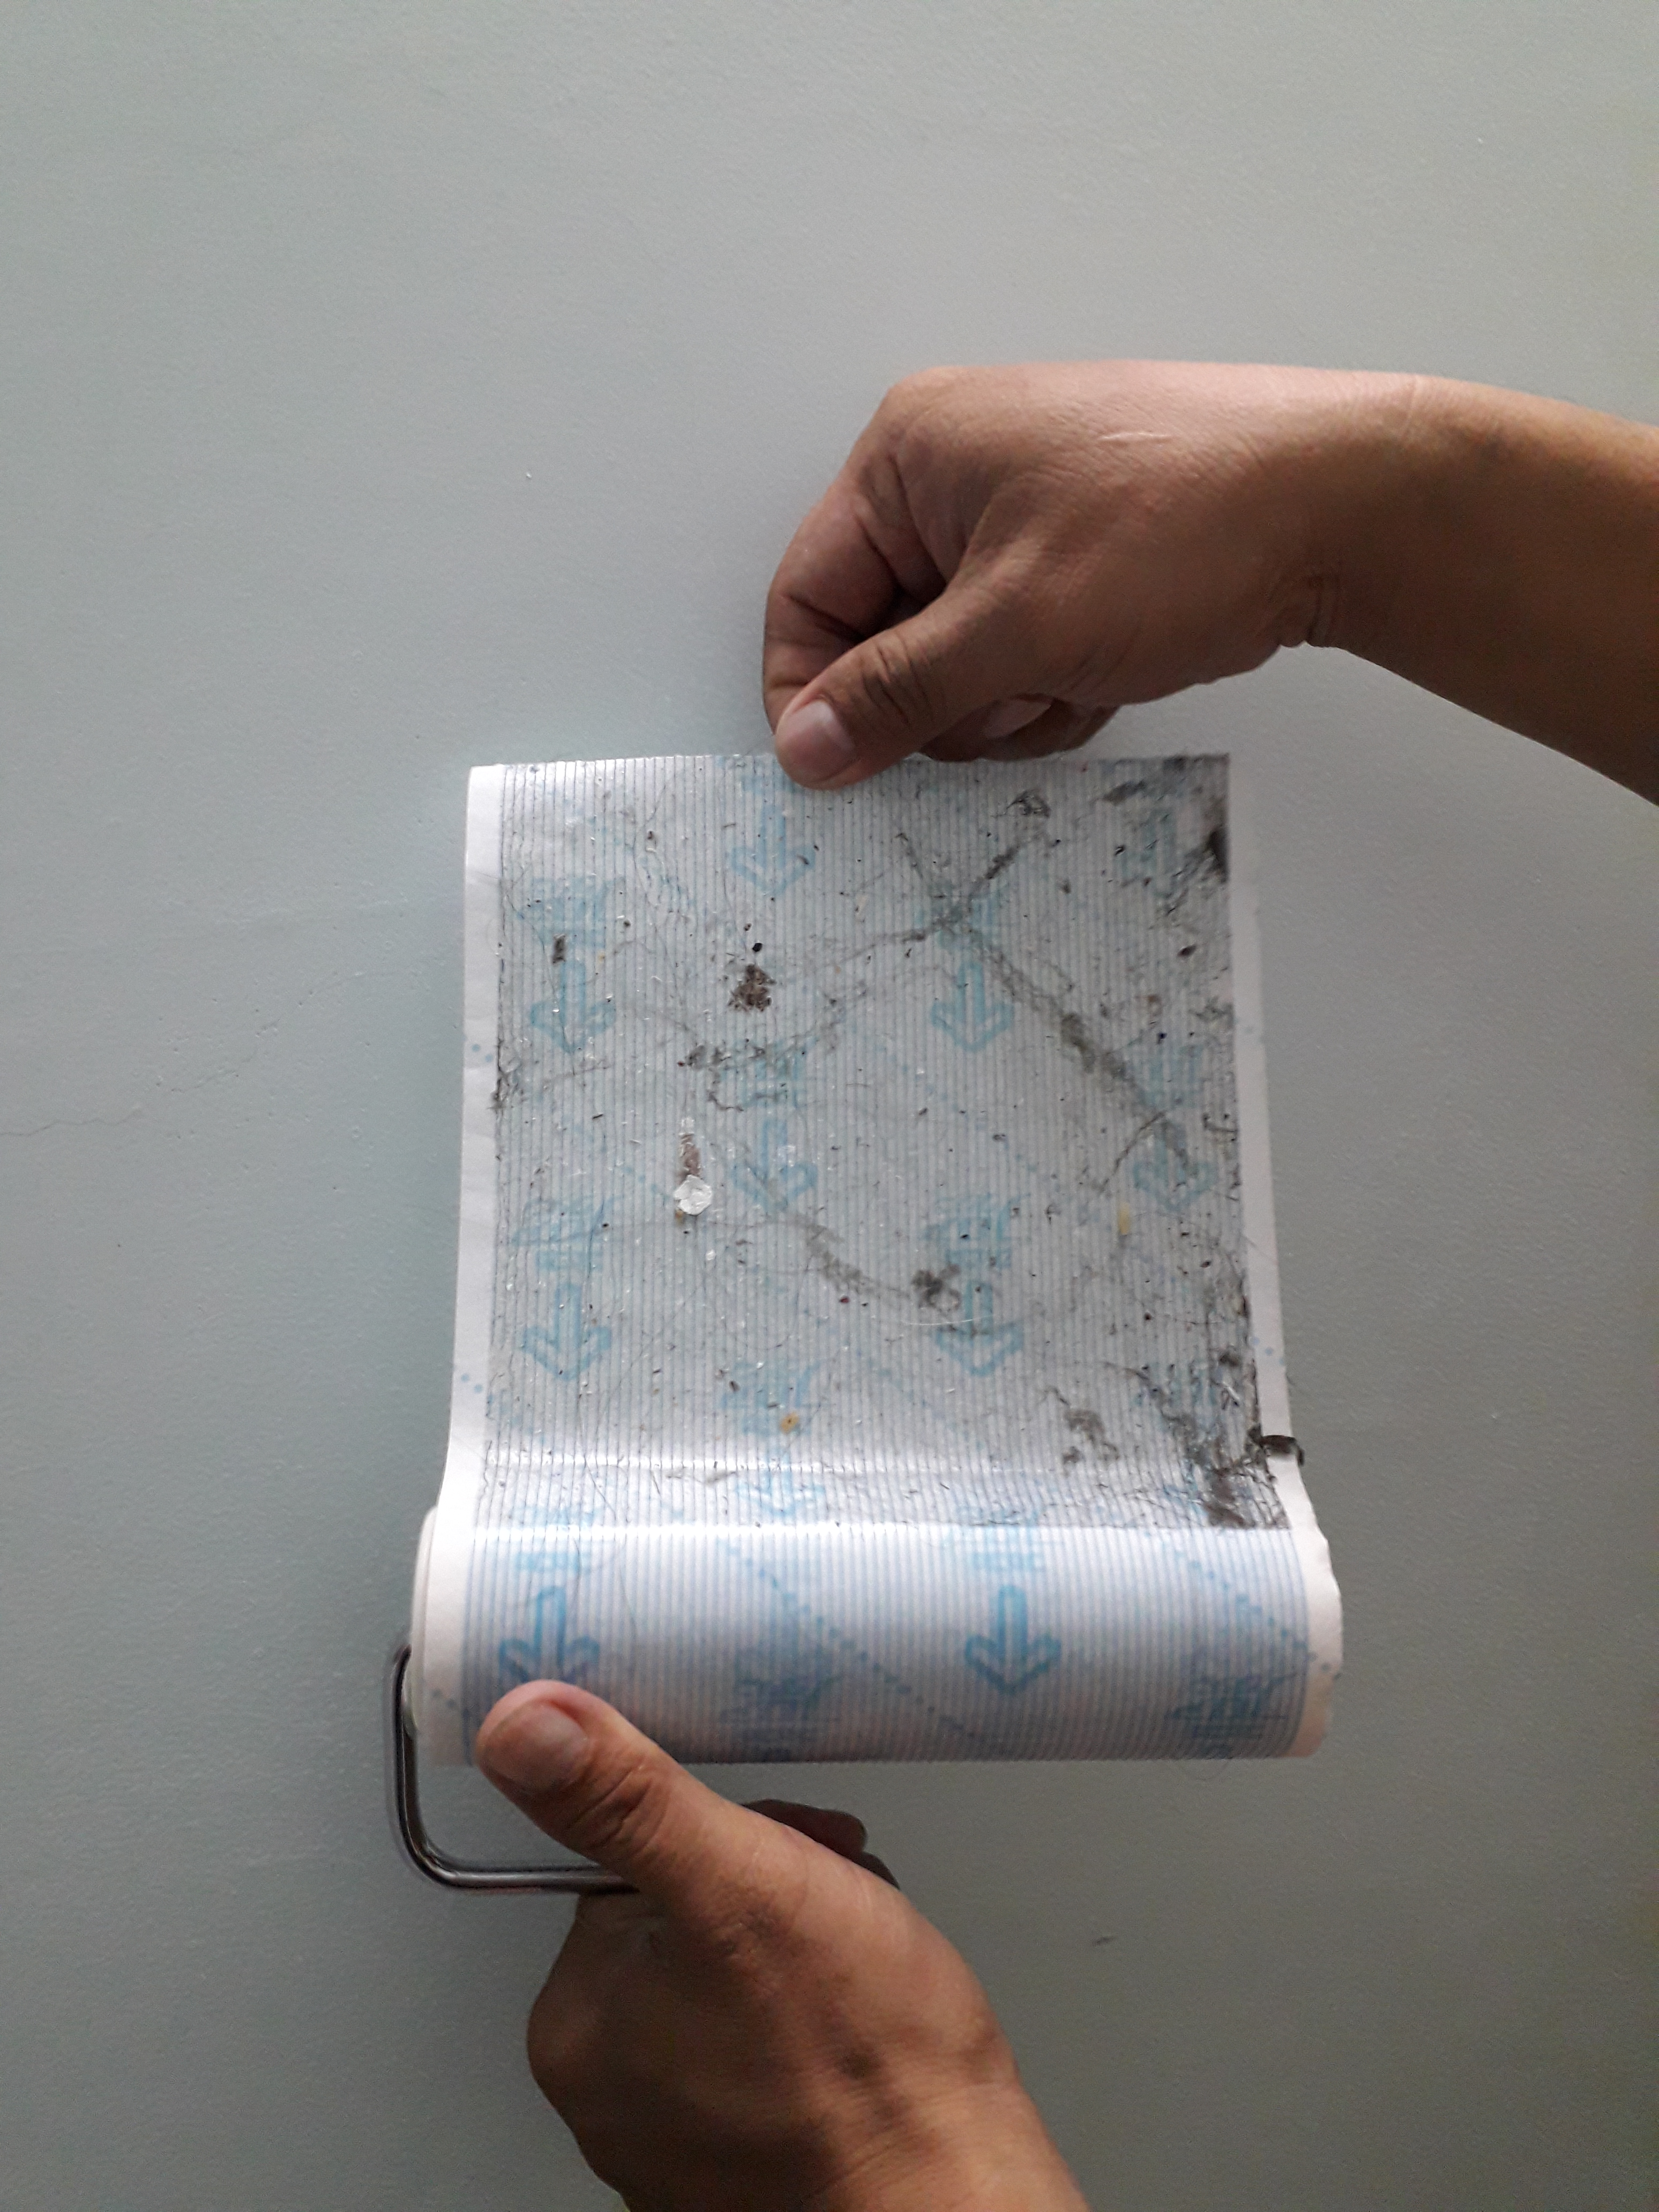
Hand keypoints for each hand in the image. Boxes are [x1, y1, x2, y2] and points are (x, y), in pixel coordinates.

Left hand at [476, 1681, 1089, 2211]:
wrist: (953, 2187)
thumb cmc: (860, 2057)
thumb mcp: (737, 1881)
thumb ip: (625, 1798)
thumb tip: (517, 1724)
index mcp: (577, 2021)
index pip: (629, 1866)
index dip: (721, 1834)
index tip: (788, 1845)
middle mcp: (607, 2088)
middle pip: (681, 1914)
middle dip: (770, 1883)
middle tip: (840, 1895)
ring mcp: (674, 2134)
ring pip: (730, 1972)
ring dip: (799, 1936)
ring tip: (863, 1959)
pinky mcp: (740, 2157)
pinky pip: (761, 2042)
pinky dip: (812, 2011)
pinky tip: (860, 2015)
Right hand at [763, 362, 1658, 799]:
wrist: (1347, 506)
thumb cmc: (1174, 536)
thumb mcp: (1015, 628)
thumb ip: (896, 694)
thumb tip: (801, 751)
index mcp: (907, 455)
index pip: (806, 597)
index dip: (816, 697)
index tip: (848, 776)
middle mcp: (951, 471)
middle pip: (879, 636)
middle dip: (943, 698)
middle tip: (1017, 699)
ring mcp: (1018, 511)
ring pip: (954, 658)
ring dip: (1006, 700)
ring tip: (1080, 677)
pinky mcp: (1076, 553)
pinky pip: (1017, 650)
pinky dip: (1052, 682)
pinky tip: (1112, 669)